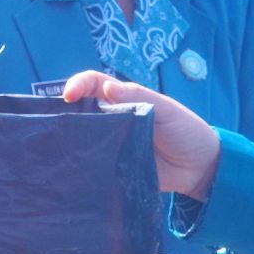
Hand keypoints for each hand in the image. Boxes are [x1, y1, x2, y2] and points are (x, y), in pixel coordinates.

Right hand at [59, 72, 222, 197]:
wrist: (200, 168)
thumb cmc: (185, 130)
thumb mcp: (166, 109)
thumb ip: (139, 97)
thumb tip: (107, 88)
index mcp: (123, 99)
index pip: (93, 84)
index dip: (78, 85)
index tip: (68, 96)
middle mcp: (112, 120)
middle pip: (81, 111)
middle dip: (64, 113)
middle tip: (53, 124)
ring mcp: (111, 144)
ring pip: (82, 138)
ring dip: (69, 140)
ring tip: (56, 147)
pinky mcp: (113, 167)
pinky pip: (92, 164)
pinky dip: (80, 165)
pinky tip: (71, 169)